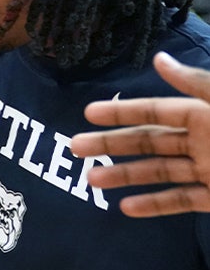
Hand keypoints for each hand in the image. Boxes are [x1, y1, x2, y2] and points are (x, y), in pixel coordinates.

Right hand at [74, 51, 209, 215]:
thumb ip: (199, 86)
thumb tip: (159, 60)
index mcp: (208, 113)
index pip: (157, 110)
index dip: (123, 111)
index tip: (88, 113)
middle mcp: (206, 139)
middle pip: (151, 140)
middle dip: (112, 144)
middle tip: (73, 148)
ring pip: (161, 172)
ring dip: (125, 176)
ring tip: (90, 181)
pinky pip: (183, 200)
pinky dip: (156, 204)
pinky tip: (126, 208)